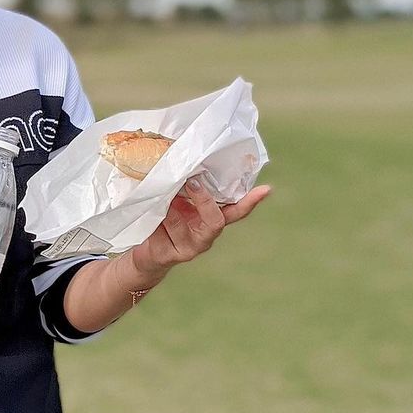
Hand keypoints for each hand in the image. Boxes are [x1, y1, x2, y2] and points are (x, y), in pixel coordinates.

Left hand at [131, 179, 272, 274]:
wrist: (145, 253)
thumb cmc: (163, 220)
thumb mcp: (174, 200)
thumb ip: (183, 187)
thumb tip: (184, 158)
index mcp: (211, 217)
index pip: (236, 209)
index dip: (251, 201)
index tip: (266, 189)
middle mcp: (206, 233)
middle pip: (217, 220)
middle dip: (204, 200)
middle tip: (192, 181)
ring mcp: (192, 246)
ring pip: (186, 226)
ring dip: (174, 209)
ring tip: (164, 197)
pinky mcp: (173, 254)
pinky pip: (170, 235)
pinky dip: (163, 220)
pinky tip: (156, 213)